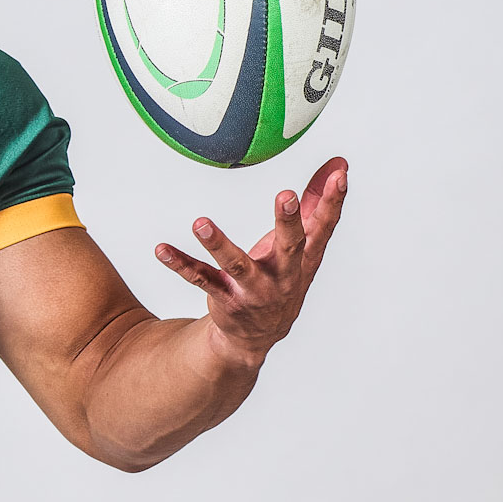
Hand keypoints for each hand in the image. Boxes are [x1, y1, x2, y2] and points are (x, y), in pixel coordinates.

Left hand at [153, 156, 349, 368]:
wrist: (256, 336)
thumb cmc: (281, 277)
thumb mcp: (301, 245)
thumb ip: (316, 204)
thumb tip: (339, 164)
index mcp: (304, 259)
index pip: (324, 228)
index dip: (333, 203)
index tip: (340, 177)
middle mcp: (283, 275)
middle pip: (290, 247)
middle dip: (289, 223)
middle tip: (286, 196)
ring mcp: (253, 290)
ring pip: (236, 266)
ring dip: (218, 244)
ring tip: (200, 223)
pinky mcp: (225, 298)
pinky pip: (200, 279)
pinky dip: (181, 264)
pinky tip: (162, 250)